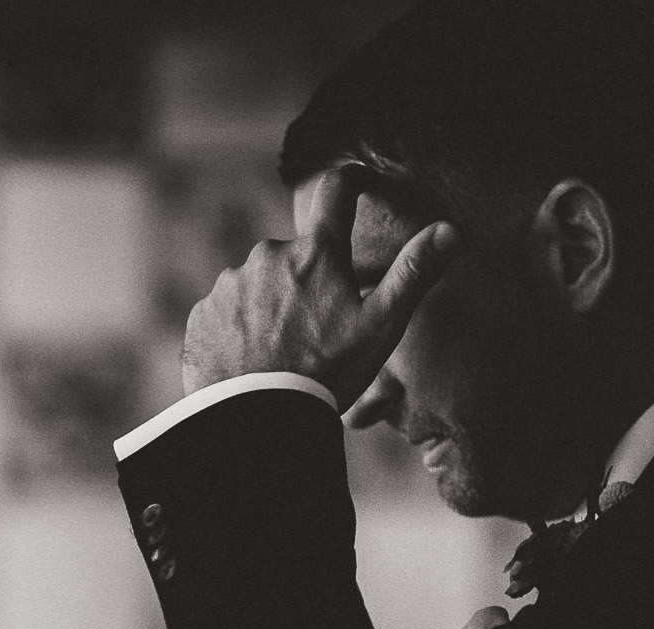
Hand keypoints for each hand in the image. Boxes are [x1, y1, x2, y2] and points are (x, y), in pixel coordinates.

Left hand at [181, 168, 457, 408]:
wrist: (256, 420)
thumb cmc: (326, 373)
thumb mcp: (380, 326)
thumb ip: (413, 273)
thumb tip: (450, 229)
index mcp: (315, 252)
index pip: (336, 193)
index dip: (350, 182)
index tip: (356, 184)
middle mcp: (267, 255)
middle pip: (295, 254)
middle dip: (307, 279)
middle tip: (318, 327)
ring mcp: (230, 284)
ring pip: (259, 284)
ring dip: (272, 305)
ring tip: (284, 351)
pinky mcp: (203, 314)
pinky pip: (227, 312)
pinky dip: (240, 329)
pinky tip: (253, 361)